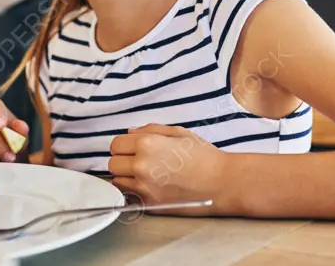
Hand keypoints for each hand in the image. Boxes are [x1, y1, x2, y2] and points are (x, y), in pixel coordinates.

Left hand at [108, 124, 226, 210]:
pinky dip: (134, 192)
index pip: (116, 145)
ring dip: (126, 177)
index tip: (131, 148)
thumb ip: (150, 130)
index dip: (124, 146)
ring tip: (144, 175)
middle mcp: (142, 166)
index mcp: (147, 144)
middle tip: (138, 161)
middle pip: (113, 164)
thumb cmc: (204, 157)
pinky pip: (129, 197)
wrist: (222, 183)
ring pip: (117, 182)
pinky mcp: (150, 205)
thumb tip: (130, 133)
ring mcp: (145, 187)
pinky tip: (148, 186)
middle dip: (123, 161)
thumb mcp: (179, 133)